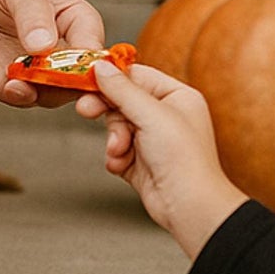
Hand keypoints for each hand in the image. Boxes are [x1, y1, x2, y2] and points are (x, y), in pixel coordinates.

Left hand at [0, 0, 106, 106]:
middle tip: (68, 89)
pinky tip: (13, 85)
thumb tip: (44, 44)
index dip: (96, 62)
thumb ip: (32, 12)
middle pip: (83, 79)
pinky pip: (23, 97)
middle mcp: (62, 50)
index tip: (87, 69)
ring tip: (30, 80)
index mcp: (77, 20)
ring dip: (47, 93)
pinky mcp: (11, 82)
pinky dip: (21, 95)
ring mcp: (37, 70)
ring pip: (56, 94)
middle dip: (80, 89)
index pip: (95, 46)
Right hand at [87, 61, 248, 257]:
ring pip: (116, 127)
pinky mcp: (140, 161)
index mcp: (177, 97)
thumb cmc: (184, 160)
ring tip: (121, 151)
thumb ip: (122, 90)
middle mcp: (165, 116)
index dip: (112, 77)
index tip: (86, 77)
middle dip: (108, 112)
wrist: (188, 206)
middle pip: (122, 101)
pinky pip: (116, 150)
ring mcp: (152, 139)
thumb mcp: (151, 115)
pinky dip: (115, 157)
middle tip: (86, 109)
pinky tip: (123, 165)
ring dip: (114, 139)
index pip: (137, 76)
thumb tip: (102, 67)